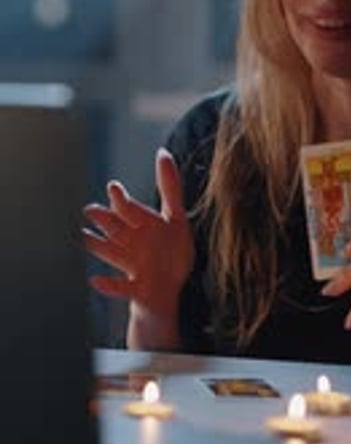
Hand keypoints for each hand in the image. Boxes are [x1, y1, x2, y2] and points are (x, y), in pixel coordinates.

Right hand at [83, 148, 193, 336]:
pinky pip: (121, 287)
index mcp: (142, 226)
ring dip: (98, 245)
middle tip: (90, 209)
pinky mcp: (137, 289)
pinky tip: (95, 280)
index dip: (123, 199)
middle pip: (117, 228)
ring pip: (112, 253)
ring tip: (83, 238)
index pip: (130, 210)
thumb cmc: (169, 253)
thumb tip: (162, 152)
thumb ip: (169, 187)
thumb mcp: (175, 218)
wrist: (168, 292)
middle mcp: (133, 244)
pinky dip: (108, 285)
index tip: (114, 188)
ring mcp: (133, 266)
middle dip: (105, 219)